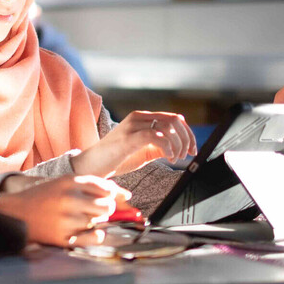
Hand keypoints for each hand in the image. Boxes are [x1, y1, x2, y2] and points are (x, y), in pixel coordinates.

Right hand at [0, 174, 130, 246]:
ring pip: (100, 221)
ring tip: (81, 219)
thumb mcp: (65, 183)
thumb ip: (94, 186)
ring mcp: (66, 220)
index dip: (110, 195)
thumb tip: (128, 196)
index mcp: (69, 182)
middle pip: (107, 206)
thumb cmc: (44, 198)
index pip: (105, 188)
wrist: (16, 213)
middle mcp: (68, 199)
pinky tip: (86, 231)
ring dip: (96, 221)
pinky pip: (95, 237)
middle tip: (95, 210)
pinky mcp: (63, 238)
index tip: (103, 198)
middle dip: (106, 209)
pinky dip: (96, 235)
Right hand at [71, 111, 196, 177]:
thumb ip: (159, 147)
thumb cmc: (115, 159)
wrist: (91, 165)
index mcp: (141, 118)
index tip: (192, 149)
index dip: (188, 132)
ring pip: (167, 127)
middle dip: (186, 138)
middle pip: (174, 120)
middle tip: (187, 154)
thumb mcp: (142, 151)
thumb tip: (179, 148)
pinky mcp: (129, 138)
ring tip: (176, 157)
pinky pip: (156, 137)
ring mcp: (132, 126)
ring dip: (178, 144)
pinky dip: (168, 148)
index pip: (173, 118)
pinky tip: (169, 158)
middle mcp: (138, 118)